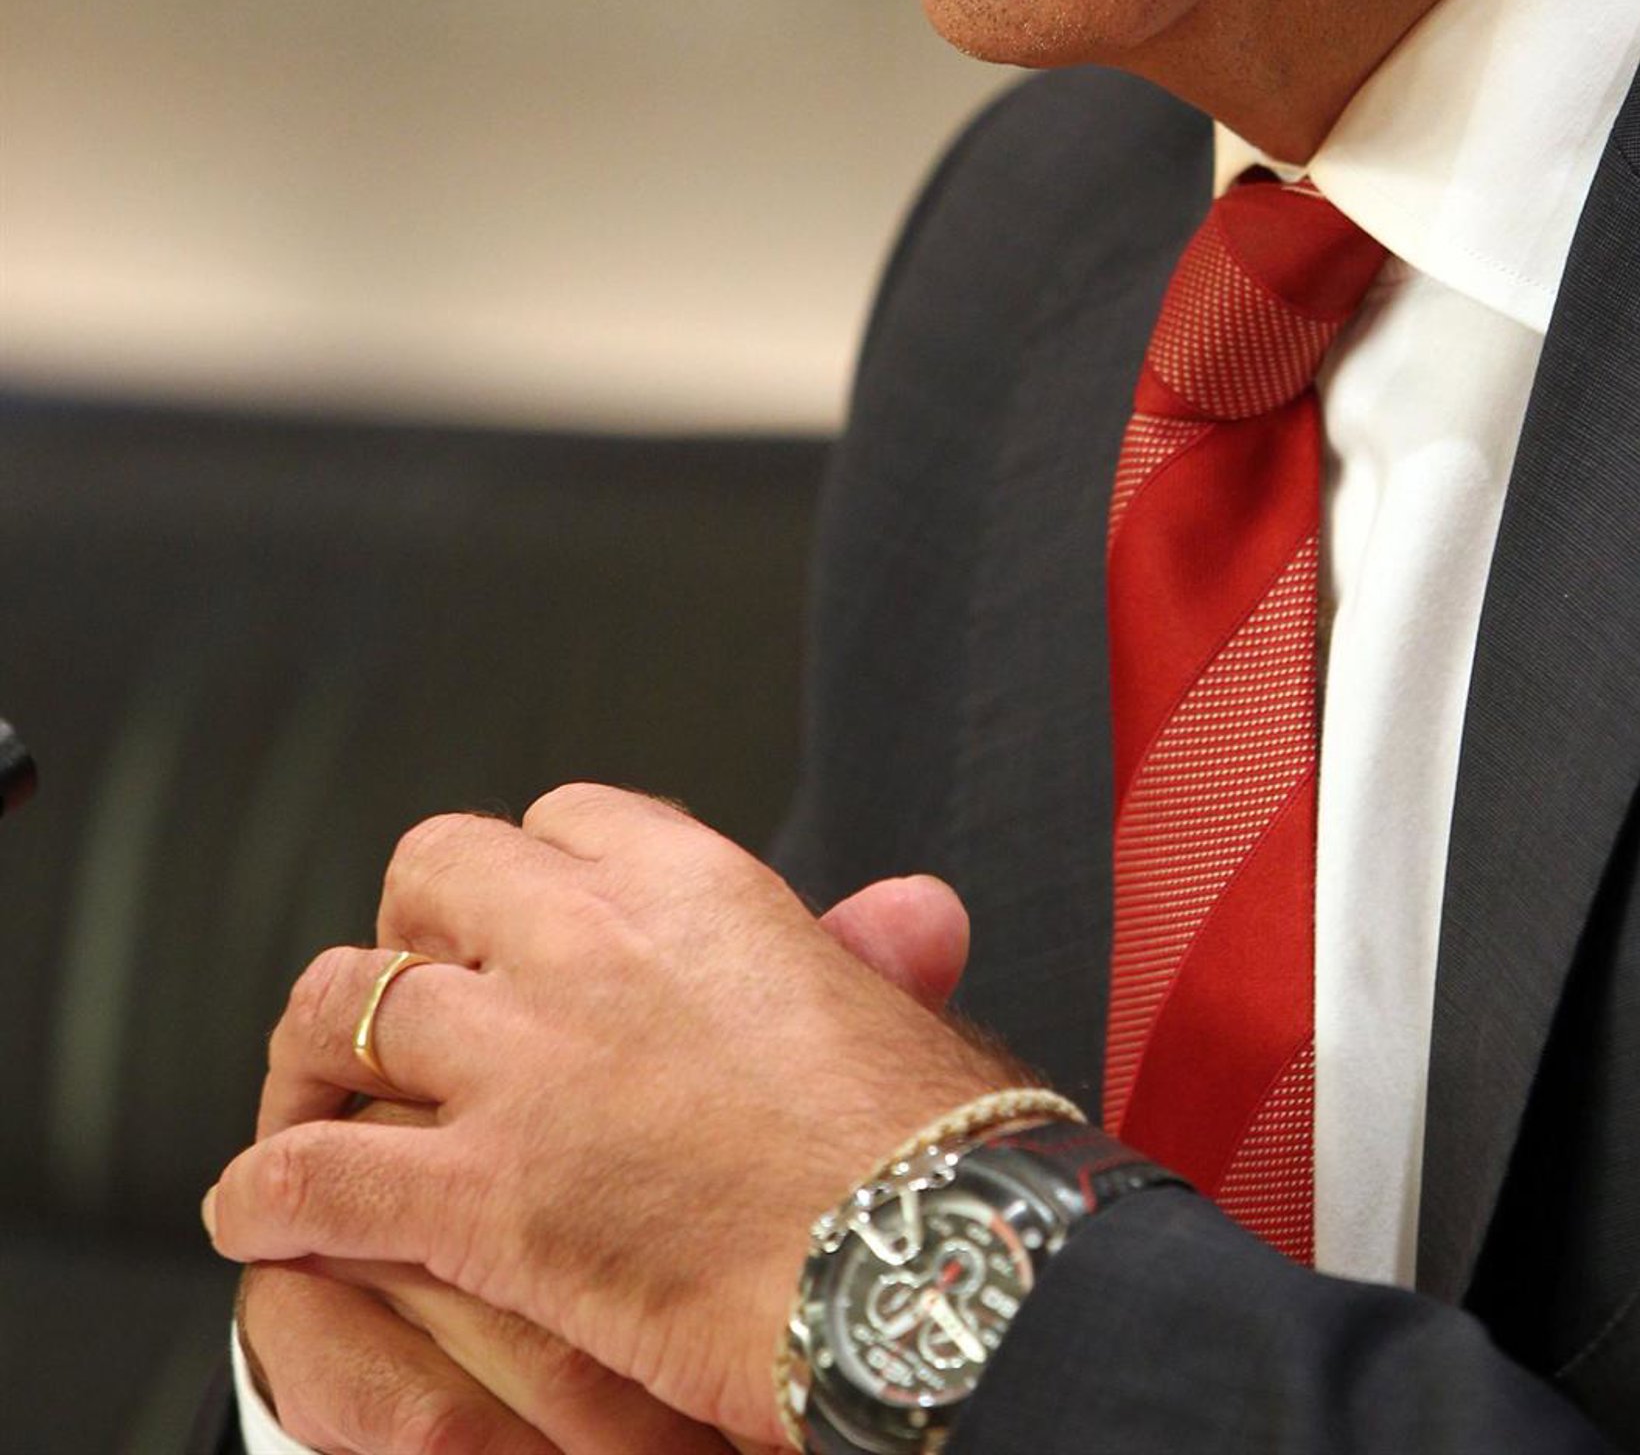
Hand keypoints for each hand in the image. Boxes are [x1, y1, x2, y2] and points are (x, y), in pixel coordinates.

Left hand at [226, 850, 989, 1448]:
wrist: (924, 1271)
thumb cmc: (935, 1159)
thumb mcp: (904, 1014)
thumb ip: (865, 953)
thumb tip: (913, 911)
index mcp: (696, 885)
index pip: (567, 820)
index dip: (536, 874)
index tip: (531, 923)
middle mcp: (592, 941)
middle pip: (435, 871)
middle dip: (411, 929)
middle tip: (416, 996)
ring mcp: (525, 1060)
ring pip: (345, 1002)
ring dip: (315, 1050)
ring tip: (308, 1089)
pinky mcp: (481, 1192)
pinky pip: (318, 1172)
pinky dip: (266, 1192)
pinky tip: (252, 1211)